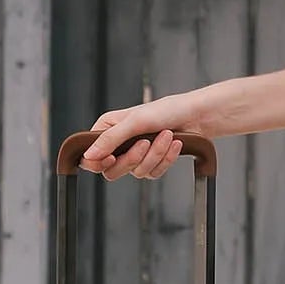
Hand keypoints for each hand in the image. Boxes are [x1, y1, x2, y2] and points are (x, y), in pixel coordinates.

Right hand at [77, 94, 209, 180]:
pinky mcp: (152, 163)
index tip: (111, 158)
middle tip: (145, 142)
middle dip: (134, 158)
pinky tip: (174, 144)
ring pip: (137, 172)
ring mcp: (136, 155)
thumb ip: (109, 139)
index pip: (90, 157)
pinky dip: (166, 159)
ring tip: (166, 135)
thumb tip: (88, 155)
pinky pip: (153, 173)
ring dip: (155, 154)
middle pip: (113, 170)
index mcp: (107, 129)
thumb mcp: (134, 122)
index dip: (98, 162)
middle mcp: (119, 143)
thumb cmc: (166, 110)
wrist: (195, 116)